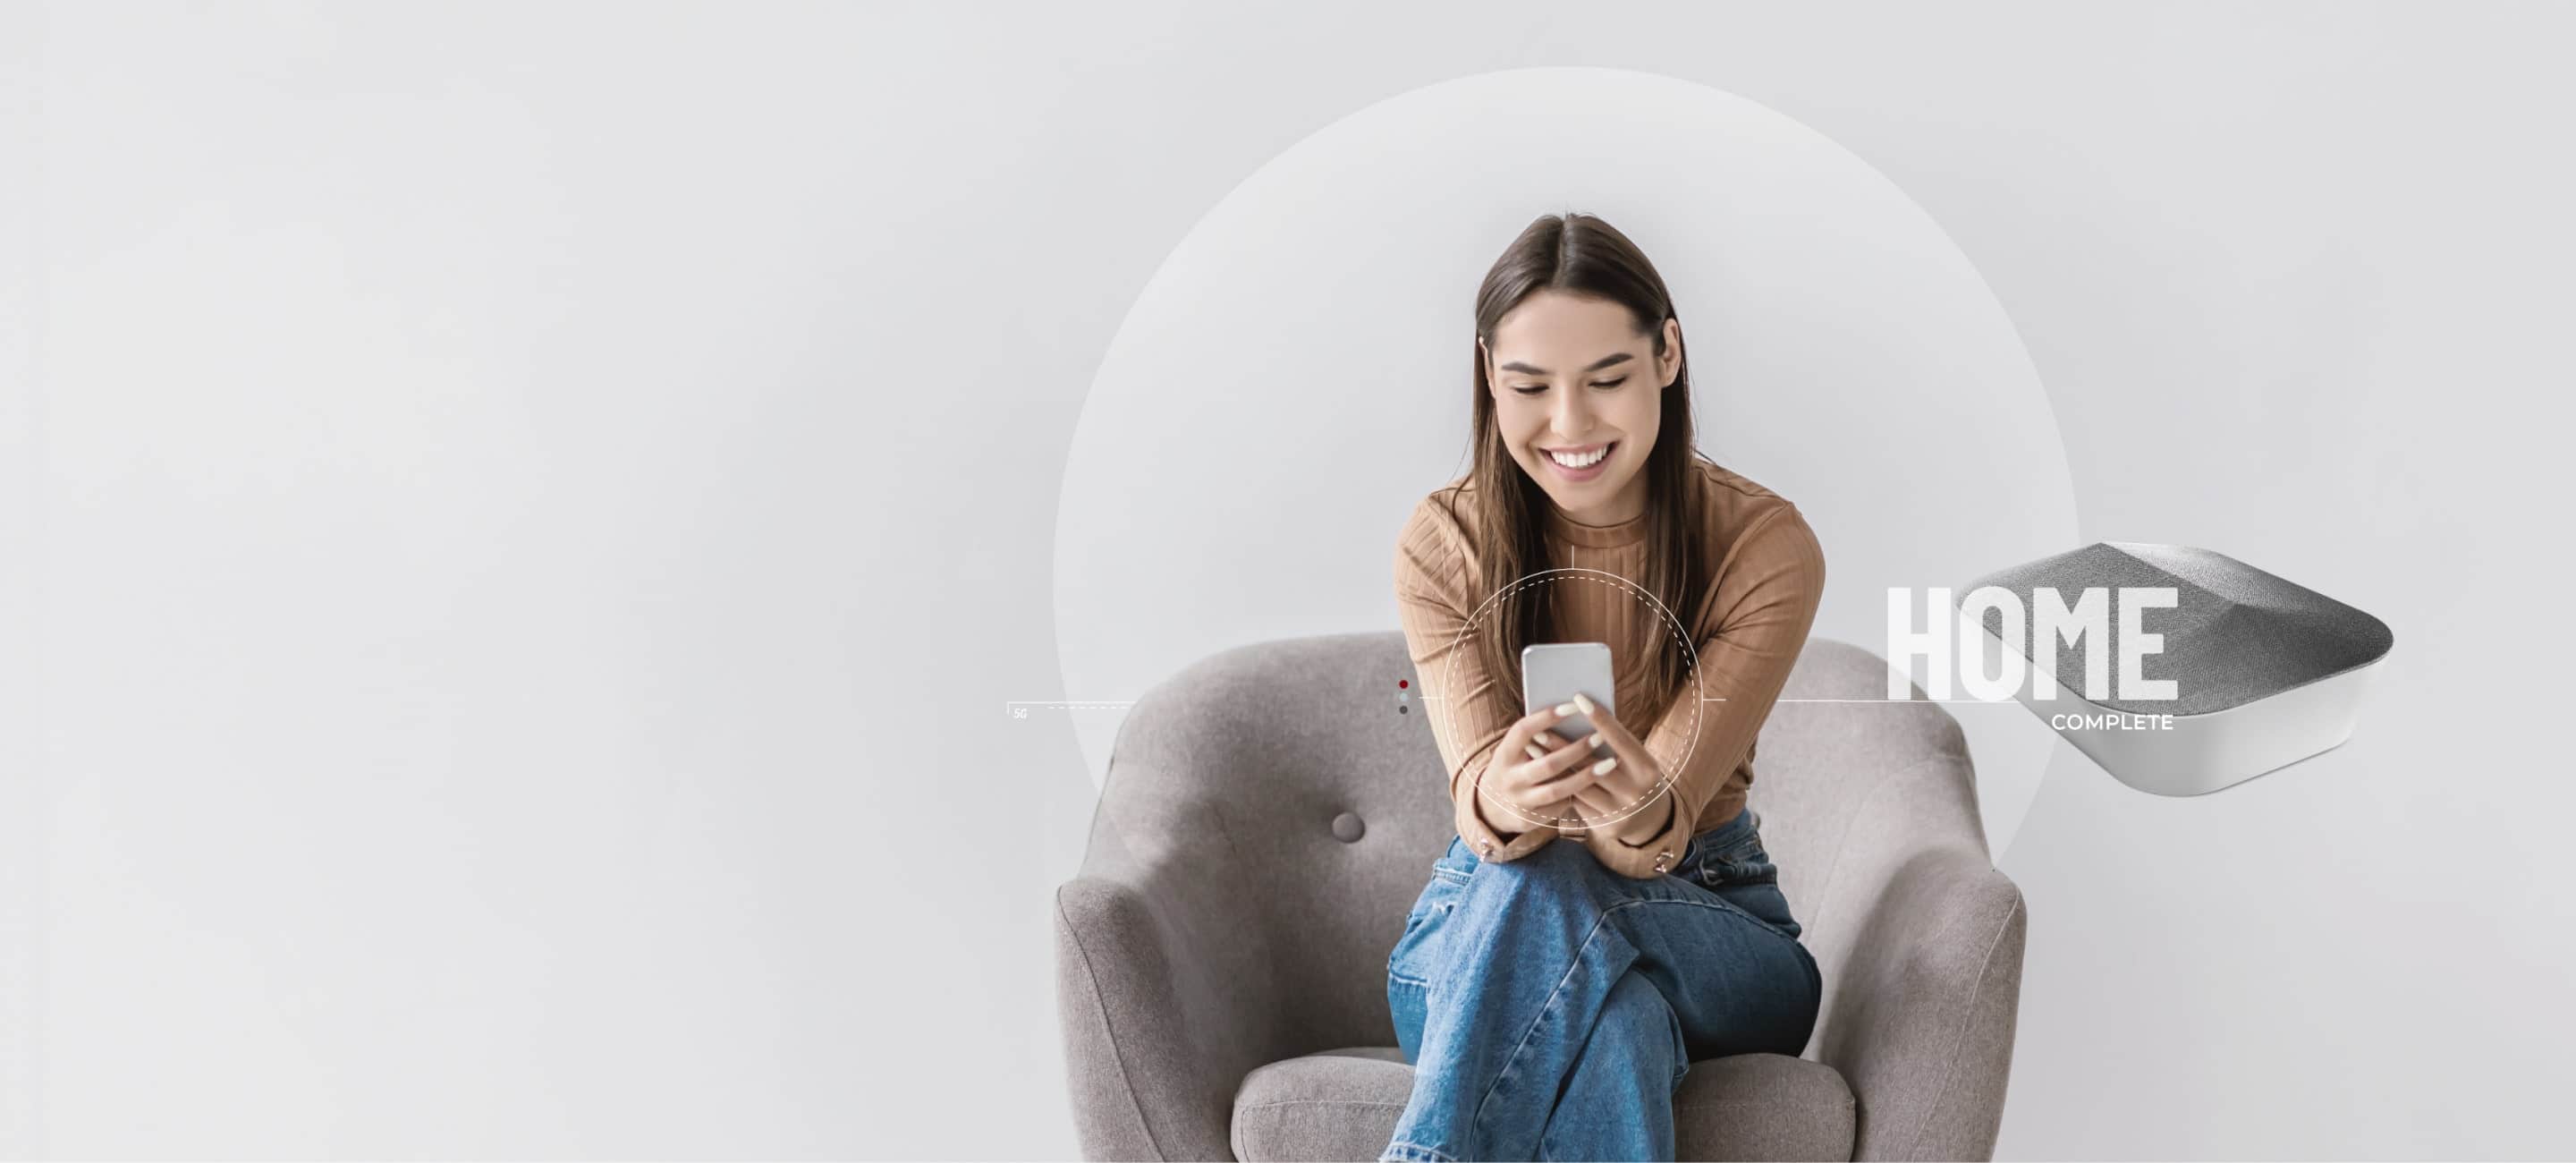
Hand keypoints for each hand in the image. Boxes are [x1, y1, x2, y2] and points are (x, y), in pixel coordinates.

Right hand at [1477, 702, 1619, 834]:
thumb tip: (1574, 715)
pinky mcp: (1529, 819)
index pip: (1523, 731)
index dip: (1546, 718)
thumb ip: (1535, 738)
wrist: (1491, 808)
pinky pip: (1559, 806)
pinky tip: (1599, 786)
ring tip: (1609, 764)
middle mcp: (1509, 778)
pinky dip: (1577, 796)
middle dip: (1576, 751)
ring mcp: (1519, 800)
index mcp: (1504, 754)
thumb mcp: (1515, 751)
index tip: (1573, 705)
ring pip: (1557, 790)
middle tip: (1600, 737)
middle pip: (1548, 764)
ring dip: (1586, 776)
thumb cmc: (1514, 767)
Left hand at [1521, 692, 1671, 845]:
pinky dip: (1559, 786)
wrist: (1647, 819)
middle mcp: (1635, 792)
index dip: (1600, 719)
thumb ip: (1614, 743)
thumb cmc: (1633, 776)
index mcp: (1647, 769)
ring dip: (1553, 767)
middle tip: (1539, 731)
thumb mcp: (1634, 760)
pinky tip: (1539, 773)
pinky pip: (1577, 804)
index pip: (1620, 739)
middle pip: (1592, 765)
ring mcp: (1620, 812)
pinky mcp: (1605, 827)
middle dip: (1563, 746)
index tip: (1579, 698)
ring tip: (1533, 750)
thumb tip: (1579, 715)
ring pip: (1579, 786)